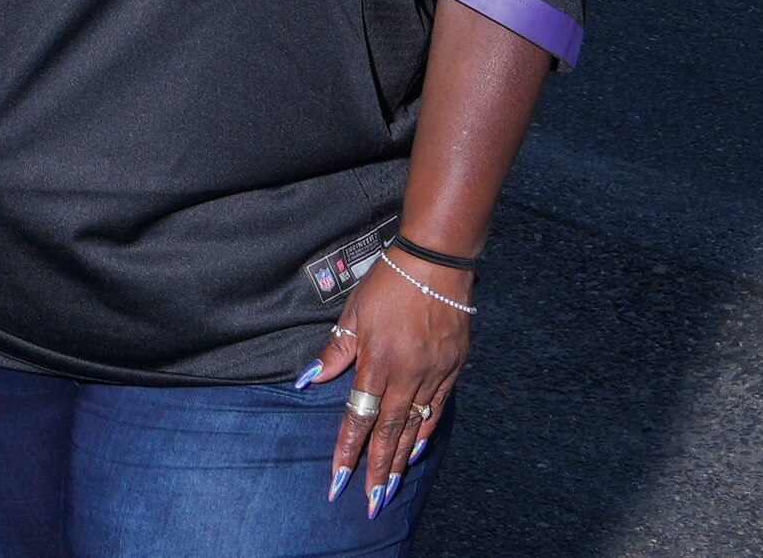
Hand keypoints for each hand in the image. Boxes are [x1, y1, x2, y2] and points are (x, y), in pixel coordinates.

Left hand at [311, 245, 469, 506]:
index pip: (358, 417)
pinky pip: (438, 409)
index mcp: (377, 362)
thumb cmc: (390, 282)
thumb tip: (309, 380)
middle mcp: (406, 375)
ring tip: (391, 488)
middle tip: (371, 501)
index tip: (338, 479)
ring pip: (414, 426)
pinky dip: (426, 433)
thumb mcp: (354, 312)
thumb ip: (335, 350)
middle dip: (377, 469)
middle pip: (389, 432)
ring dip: (401, 459)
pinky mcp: (452, 367)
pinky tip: (418, 451)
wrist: (436, 261)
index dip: (348, 451)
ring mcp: (432, 373)